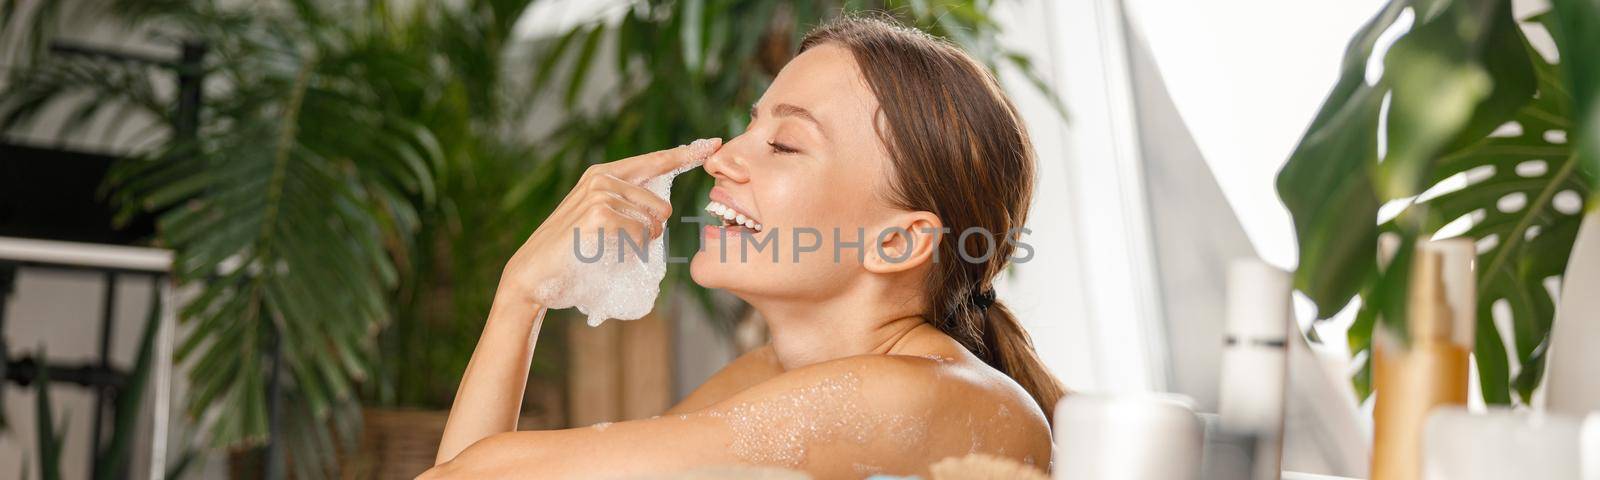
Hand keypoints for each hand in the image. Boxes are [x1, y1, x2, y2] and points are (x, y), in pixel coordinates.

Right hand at [497, 139, 720, 305]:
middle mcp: (602, 177)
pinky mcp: (600, 214)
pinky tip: (604, 251)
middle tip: (624, 245)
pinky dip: (630, 250)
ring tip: (610, 248)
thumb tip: (661, 210)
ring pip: (652, 221)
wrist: (533, 273)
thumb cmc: (570, 252)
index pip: (655, 160)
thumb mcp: (600, 219)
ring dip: (640, 243)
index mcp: (603, 173)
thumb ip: (625, 206)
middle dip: (654, 230)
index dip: (686, 154)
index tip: (714, 143)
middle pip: (661, 203)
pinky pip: (639, 235)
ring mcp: (600, 193)